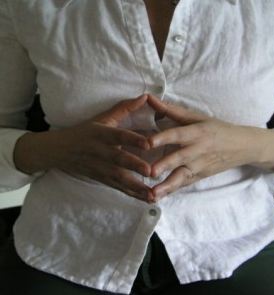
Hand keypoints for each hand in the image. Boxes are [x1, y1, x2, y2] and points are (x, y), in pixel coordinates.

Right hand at [14, 95, 153, 202]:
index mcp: (99, 133)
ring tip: (152, 195)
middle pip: (117, 159)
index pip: (117, 135)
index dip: (131, 139)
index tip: (148, 143)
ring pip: (117, 178)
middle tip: (151, 172)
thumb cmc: (84, 132)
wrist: (57, 151)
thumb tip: (145, 97)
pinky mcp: (99, 179)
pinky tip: (146, 199)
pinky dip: (131, 194)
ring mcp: (98, 167)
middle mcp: (98, 151)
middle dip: (133, 166)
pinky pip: (116, 187)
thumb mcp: (101, 118)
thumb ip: (124, 108)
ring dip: (135, 187)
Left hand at [147, 95, 273, 200]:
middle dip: (165, 165)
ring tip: (152, 195)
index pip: (178, 135)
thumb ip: (171, 110)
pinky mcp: (200, 176)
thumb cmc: (216, 128)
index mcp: (197, 132)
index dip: (163, 138)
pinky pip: (184, 184)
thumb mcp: (197, 117)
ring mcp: (200, 166)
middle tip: (149, 172)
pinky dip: (172, 191)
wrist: (243, 146)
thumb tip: (149, 98)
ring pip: (182, 177)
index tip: (148, 143)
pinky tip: (158, 198)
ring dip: (167, 186)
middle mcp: (198, 150)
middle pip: (180, 158)